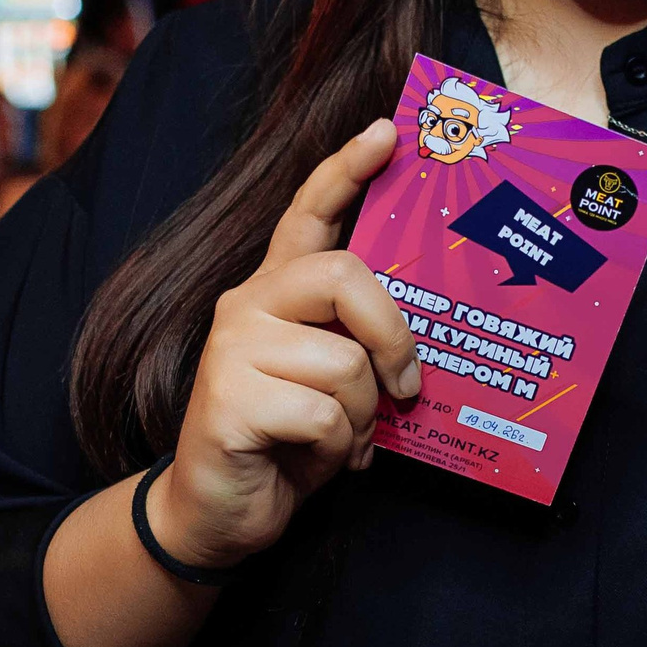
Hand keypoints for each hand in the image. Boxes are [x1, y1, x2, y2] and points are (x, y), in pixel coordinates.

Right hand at [148, 120, 420, 568]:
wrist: (219, 515)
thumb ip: (361, 344)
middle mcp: (247, 305)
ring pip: (344, 362)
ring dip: (363, 417)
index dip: (346, 171)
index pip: (307, 214)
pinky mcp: (227, 400)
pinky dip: (339, 449)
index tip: (386, 132)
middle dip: (392, 334)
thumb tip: (427, 338)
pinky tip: (320, 460)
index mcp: (276, 291)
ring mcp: (232, 349)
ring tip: (347, 440)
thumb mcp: (334, 382)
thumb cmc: (288, 443)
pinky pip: (323, 414)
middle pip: (343, 276)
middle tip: (407, 386)